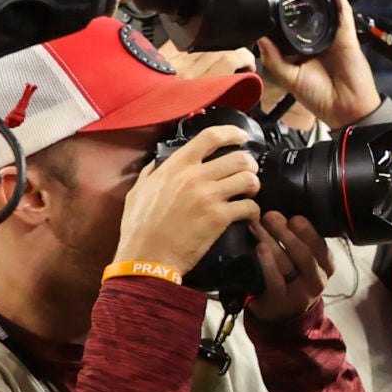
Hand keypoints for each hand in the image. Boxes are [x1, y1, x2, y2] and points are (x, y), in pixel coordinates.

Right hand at [115, 124, 261, 274]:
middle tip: (247, 174)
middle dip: (249, 165)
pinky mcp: (219, 218)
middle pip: (239, 157)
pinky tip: (247, 215)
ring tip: (248, 194)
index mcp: (176, 167)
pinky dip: (253, 211)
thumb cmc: (139, 228)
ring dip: (254, 186)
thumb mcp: (137, 192)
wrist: (146, 258)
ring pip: (249, 179)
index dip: (232, 133)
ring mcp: (208, 196)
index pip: (210, 136)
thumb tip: (158, 163)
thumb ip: (151, 173)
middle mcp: (194, 177)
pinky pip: (250, 206)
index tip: (241, 137)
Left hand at [248, 211, 334, 323]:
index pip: (320, 245)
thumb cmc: (291, 278)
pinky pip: (275, 280)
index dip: (306, 230)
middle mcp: (318, 280)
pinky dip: (266, 263)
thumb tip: (285, 213)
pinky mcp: (282, 302)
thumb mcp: (304, 261)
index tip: (292, 217)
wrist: (280, 314)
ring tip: (256, 227)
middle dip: (285, 233)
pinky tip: (259, 248)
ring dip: (270, 241)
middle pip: (304, 253)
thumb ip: (302, 241)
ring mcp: (301, 293)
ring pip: (287, 264)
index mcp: (326, 265)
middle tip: (269, 216)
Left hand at [260, 0, 381, 127]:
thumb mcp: (288, 78)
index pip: (291, 21)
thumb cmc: (320, 98)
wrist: (345, 110)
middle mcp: (318, 38)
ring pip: (326, 4)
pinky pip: (343, 10)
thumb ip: (273, 58)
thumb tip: (258, 36)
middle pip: (309, 7)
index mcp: (302, 48)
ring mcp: (333, 35)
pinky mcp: (347, 35)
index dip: (284, 4)